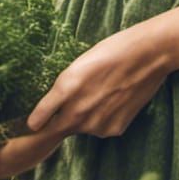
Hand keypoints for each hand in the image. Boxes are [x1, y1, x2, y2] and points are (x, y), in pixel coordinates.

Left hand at [27, 24, 170, 140]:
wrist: (148, 55)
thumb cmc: (112, 50)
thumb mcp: (78, 64)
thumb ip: (61, 90)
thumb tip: (47, 110)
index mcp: (64, 88)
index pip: (36, 121)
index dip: (32, 124)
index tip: (30, 124)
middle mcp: (77, 112)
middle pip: (57, 129)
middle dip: (58, 121)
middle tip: (75, 103)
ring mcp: (96, 124)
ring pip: (81, 127)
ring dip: (85, 118)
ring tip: (102, 92)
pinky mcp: (113, 129)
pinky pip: (100, 128)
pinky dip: (103, 118)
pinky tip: (115, 99)